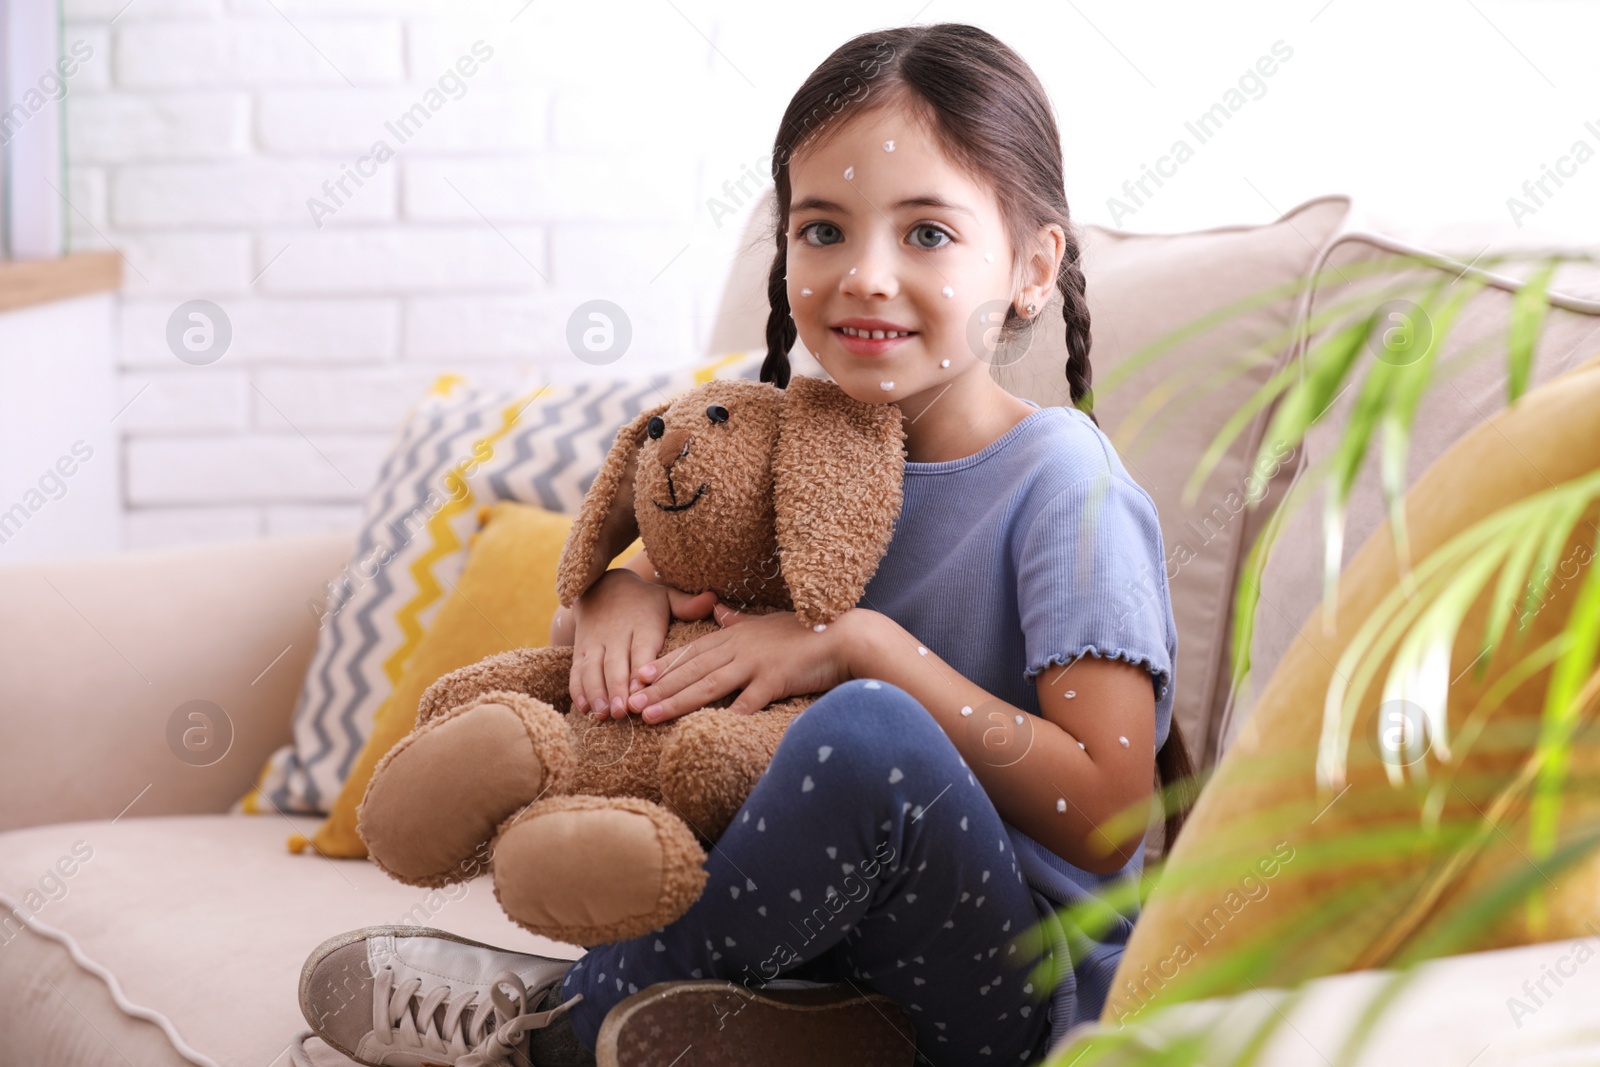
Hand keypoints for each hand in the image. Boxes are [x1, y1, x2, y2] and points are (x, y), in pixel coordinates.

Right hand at [568, 569, 719, 720]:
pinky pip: (577, 670)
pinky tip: (584, 708)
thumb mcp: (665, 597)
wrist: (601, 587)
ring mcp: (596, 643)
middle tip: (622, 712)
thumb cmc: (643, 600)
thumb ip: (687, 604)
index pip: (640, 650)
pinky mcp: (581, 650)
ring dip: (597, 692)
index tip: (640, 690)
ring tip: (603, 714)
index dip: (639, 671)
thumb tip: (714, 599)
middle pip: (615, 664)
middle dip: (616, 689)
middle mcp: (616, 635)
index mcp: (641, 625)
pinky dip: (578, 689)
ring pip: (593, 669)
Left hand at [624, 604, 872, 723]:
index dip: (663, 664)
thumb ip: (739, 619)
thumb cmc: (807, 631)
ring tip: (650, 715)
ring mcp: (757, 662)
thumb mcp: (767, 621)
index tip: (637, 677)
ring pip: (708, 684)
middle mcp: (740, 646)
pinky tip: (709, 729)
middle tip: (630, 703)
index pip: (692, 651)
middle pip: (692, 669)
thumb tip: (721, 611)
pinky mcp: (776, 678)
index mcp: (736, 634)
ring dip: (677, 700)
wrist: (844, 635)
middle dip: (658, 687)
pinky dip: (730, 714)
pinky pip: (749, 701)